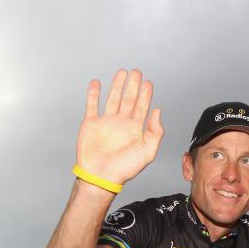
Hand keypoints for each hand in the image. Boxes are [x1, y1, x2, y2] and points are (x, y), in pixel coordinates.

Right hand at [76, 69, 163, 185]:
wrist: (101, 176)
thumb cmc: (124, 168)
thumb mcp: (147, 152)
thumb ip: (155, 132)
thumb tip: (157, 112)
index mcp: (135, 129)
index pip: (142, 107)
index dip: (145, 94)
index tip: (148, 83)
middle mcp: (121, 123)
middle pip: (128, 99)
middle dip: (133, 85)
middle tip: (137, 72)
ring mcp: (106, 122)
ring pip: (112, 98)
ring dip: (117, 85)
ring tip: (122, 72)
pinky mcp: (91, 124)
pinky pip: (92, 105)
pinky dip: (93, 94)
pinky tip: (96, 83)